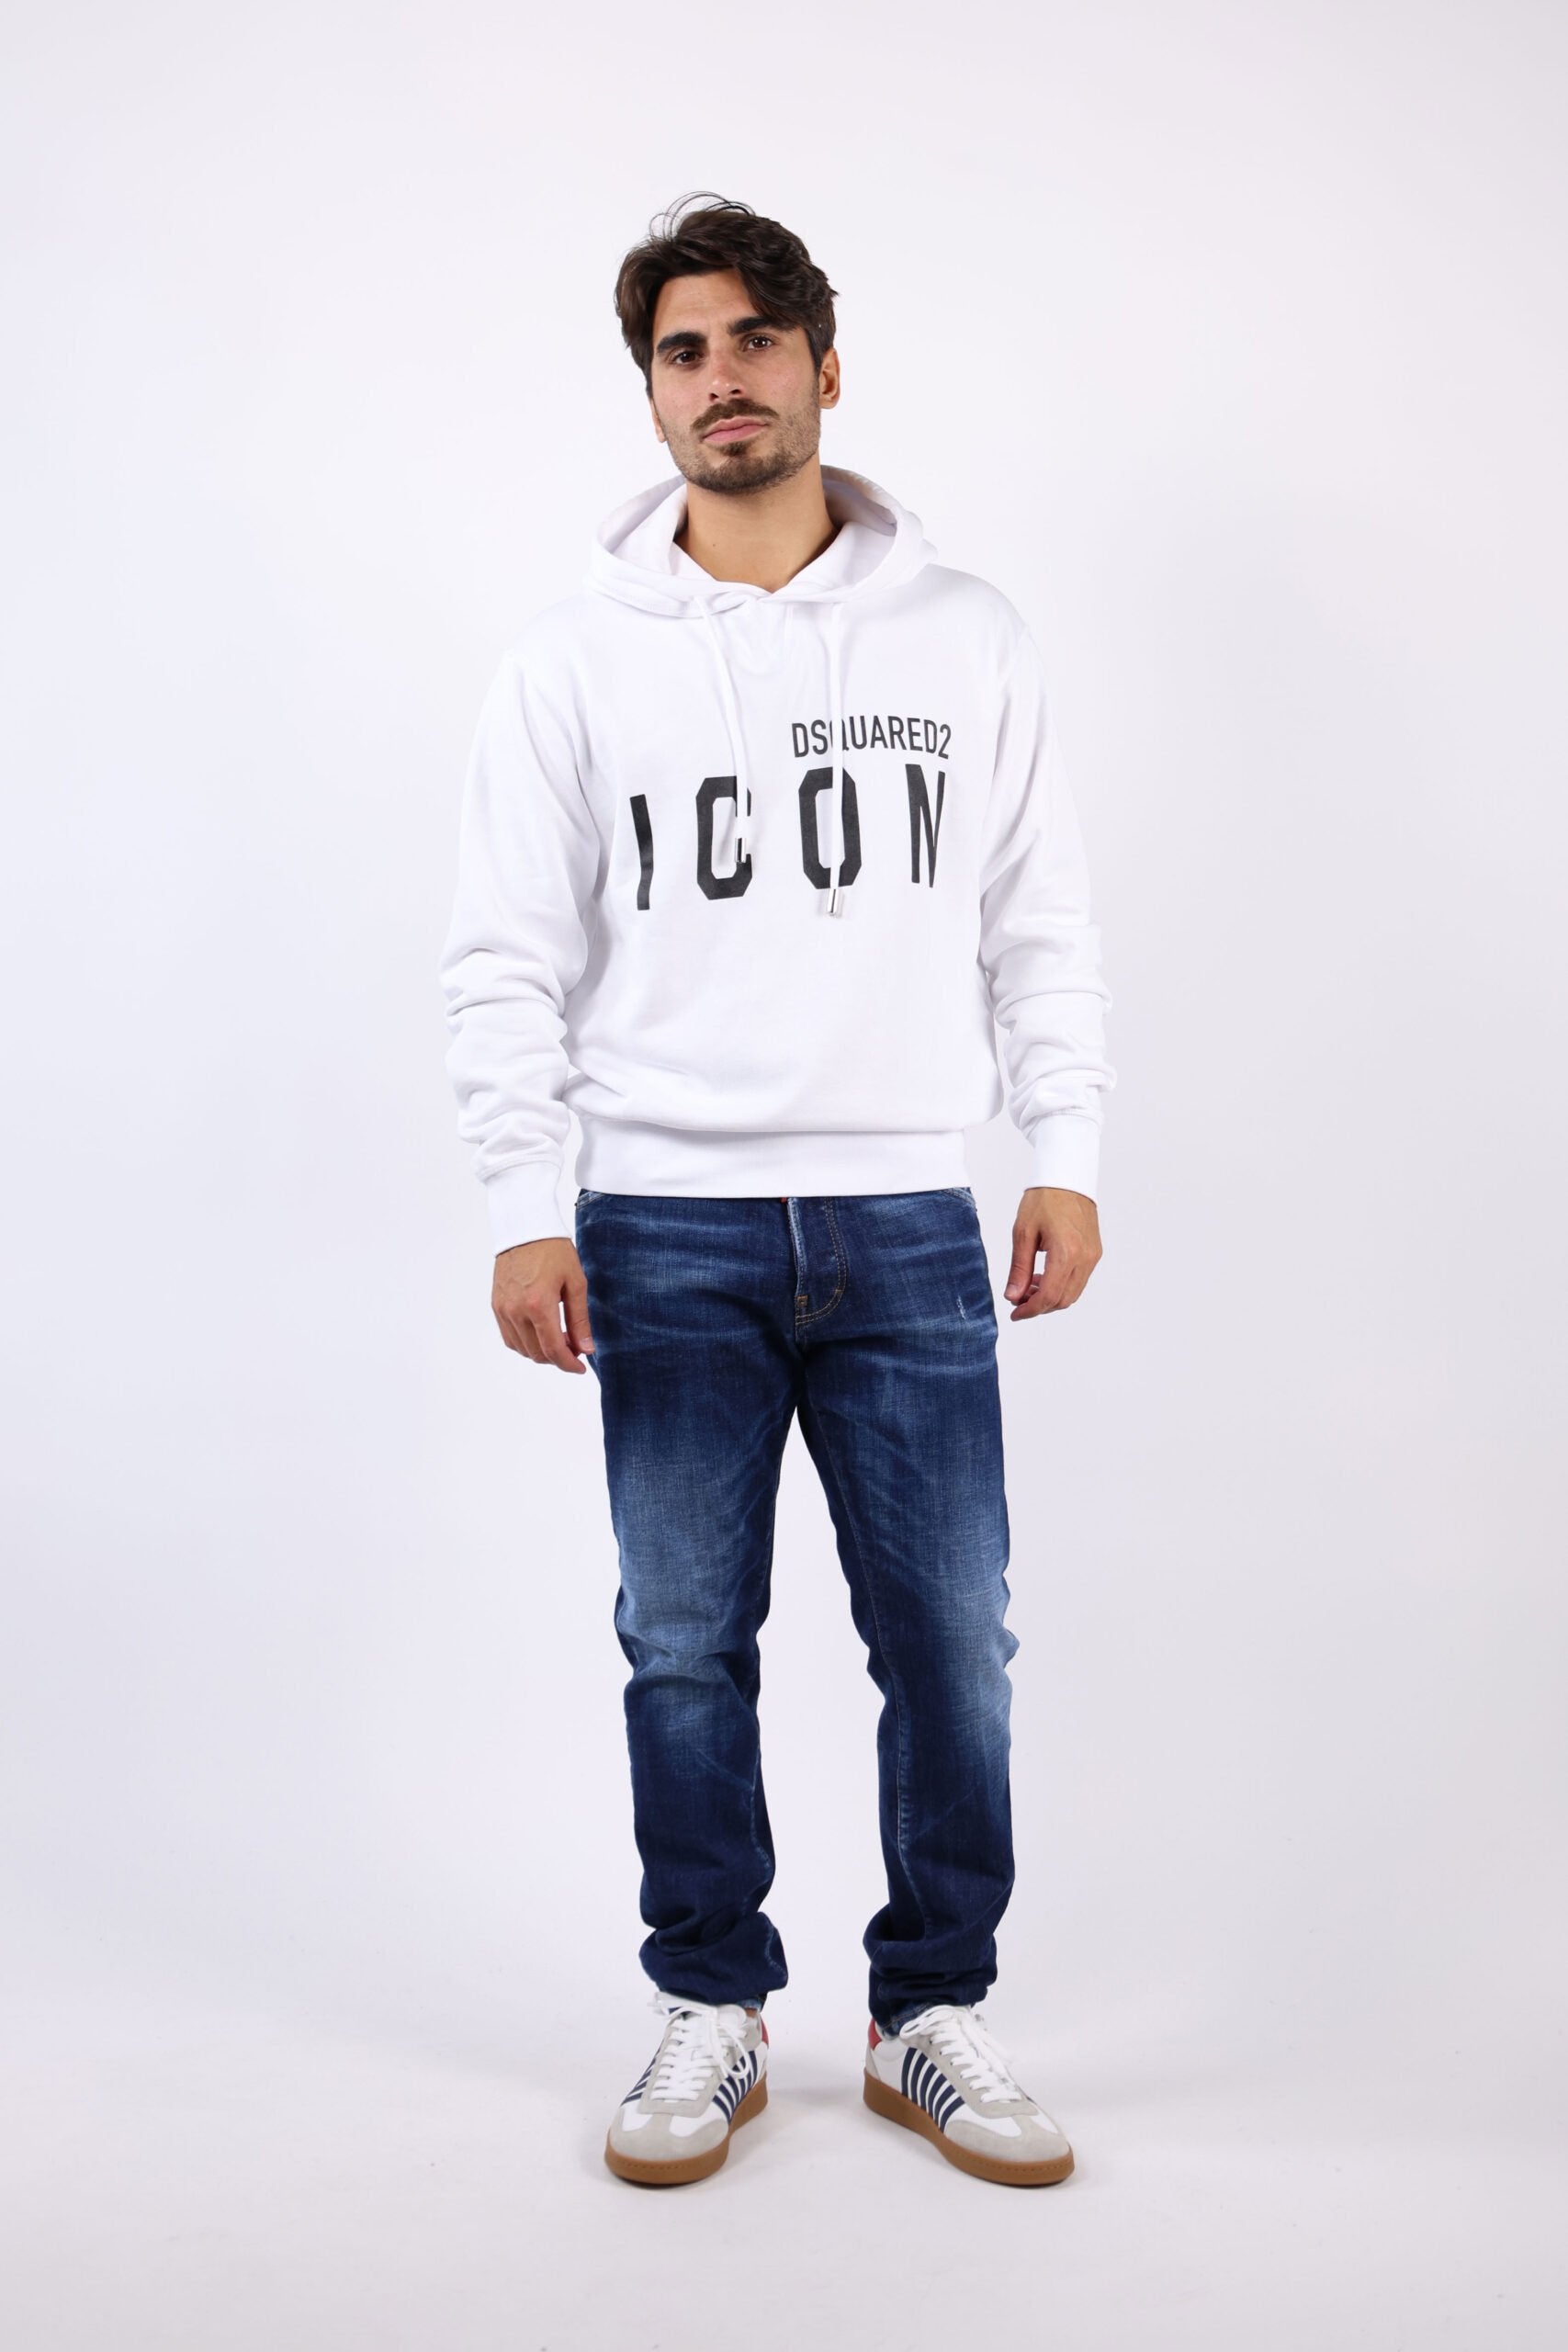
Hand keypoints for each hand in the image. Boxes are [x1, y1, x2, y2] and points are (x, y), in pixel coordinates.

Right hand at [492, 1237, 595, 1372]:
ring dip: (541, 1352)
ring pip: (522, 1349)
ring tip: (558, 1337)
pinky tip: (539, 1333)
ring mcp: (503, 1309)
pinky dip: (525, 1343)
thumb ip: (580, 1319)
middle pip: (537, 1353)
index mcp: (539, 1305)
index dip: (568, 1364)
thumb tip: (586, 1348)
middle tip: (574, 1346)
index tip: (580, 1367)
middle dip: (558, 1357)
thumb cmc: (553, 1251)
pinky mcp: (496, 1305)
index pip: (553, 1349)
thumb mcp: (575, 1282)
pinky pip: (509, 1337)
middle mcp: (517, 1311)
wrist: (524, 1228)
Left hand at [1003, 1187, 1102, 1318]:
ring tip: (1028, 1286)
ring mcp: (1093, 1256)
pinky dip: (1061, 1286)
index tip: (1014, 1314)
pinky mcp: (1095, 1252)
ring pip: (1073, 1293)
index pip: (1048, 1296)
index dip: (1030, 1310)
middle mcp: (1084, 1258)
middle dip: (1039, 1306)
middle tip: (1018, 1300)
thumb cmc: (1044, 1199)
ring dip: (1050, 1297)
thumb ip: (1018, 1268)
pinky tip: (1043, 1275)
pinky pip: (1079, 1280)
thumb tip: (1013, 1296)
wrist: (1068, 1177)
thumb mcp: (1023, 1232)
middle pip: (1063, 1300)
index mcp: (1066, 1252)